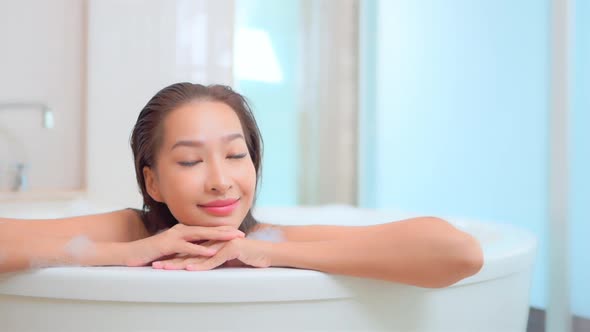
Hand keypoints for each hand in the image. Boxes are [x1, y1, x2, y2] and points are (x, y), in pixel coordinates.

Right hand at [124, 224, 243, 266]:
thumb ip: (186, 249)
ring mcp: (175, 236)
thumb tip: (199, 253)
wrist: (130, 254)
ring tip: (233, 239)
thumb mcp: (173, 251)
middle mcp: (181, 230)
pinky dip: (200, 249)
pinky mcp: (168, 244)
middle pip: (208, 229)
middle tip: (242, 234)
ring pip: (201, 235)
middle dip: (226, 231)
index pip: (207, 230)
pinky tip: (211, 252)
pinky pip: (187, 247)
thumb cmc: (152, 254)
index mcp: (183, 231)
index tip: (238, 233)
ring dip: (218, 236)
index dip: (223, 231)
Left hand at [151, 238, 271, 270]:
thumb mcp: (229, 259)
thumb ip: (217, 260)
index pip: (190, 250)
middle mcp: (215, 242)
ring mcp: (222, 244)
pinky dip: (200, 265)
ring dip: (180, 263)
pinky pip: (213, 260)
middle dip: (171, 259)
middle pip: (189, 252)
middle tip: (156, 265)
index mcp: (213, 243)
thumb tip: (206, 266)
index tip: (161, 262)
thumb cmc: (251, 256)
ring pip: (197, 256)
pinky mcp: (230, 250)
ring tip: (166, 268)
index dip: (175, 256)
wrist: (268, 253)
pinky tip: (189, 269)